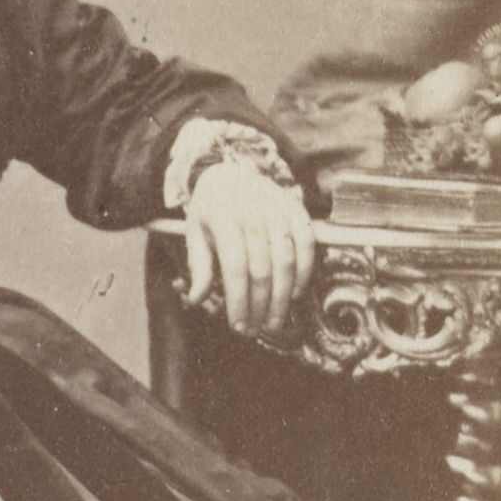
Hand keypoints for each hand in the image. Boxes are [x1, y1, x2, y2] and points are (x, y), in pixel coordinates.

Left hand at [185, 159, 314, 336]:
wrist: (229, 171)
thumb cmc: (210, 210)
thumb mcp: (194, 233)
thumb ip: (198, 266)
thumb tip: (196, 299)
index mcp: (223, 217)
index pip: (234, 267)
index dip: (238, 299)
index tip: (238, 325)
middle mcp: (252, 212)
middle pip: (262, 268)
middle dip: (260, 305)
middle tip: (258, 329)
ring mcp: (277, 209)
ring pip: (286, 259)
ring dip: (283, 296)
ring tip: (275, 320)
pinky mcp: (296, 208)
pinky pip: (306, 243)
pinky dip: (304, 271)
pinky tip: (294, 293)